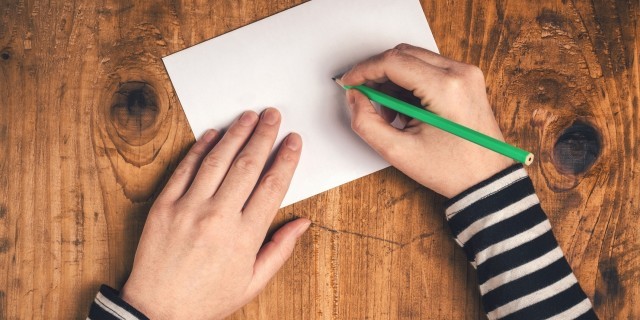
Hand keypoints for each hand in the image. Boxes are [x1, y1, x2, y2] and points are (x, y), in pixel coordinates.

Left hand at [120, 108, 309, 318]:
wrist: (158, 309)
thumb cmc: (207, 298)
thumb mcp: (253, 282)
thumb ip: (280, 249)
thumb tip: (302, 222)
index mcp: (244, 236)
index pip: (272, 185)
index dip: (286, 158)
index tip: (293, 141)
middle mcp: (218, 217)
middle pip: (247, 165)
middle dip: (264, 135)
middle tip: (273, 116)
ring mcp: (188, 208)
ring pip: (217, 160)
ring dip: (235, 134)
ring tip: (248, 116)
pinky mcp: (164, 205)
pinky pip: (184, 169)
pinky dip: (199, 149)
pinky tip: (213, 134)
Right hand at [341, 43, 513, 197]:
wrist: (486, 180)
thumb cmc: (451, 170)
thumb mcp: (399, 152)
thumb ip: (367, 122)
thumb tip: (355, 98)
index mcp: (446, 88)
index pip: (393, 62)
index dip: (364, 70)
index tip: (349, 83)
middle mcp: (460, 73)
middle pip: (403, 54)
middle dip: (377, 73)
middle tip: (363, 97)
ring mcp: (466, 74)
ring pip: (415, 59)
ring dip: (393, 80)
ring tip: (390, 113)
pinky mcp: (466, 80)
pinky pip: (429, 69)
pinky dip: (409, 83)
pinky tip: (406, 110)